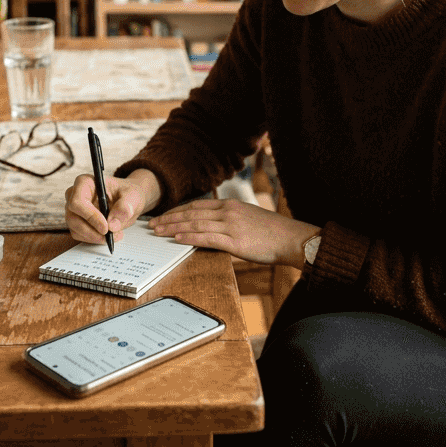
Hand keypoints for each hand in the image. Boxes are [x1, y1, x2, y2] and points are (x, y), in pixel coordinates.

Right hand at [64, 168, 159, 244]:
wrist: (128, 200)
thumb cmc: (127, 193)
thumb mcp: (132, 196)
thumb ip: (124, 207)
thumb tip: (112, 224)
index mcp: (85, 183)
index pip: (77, 201)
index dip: (90, 216)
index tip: (105, 227)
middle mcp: (75, 195)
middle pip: (73, 217)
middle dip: (92, 231)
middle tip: (110, 235)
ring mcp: (74, 210)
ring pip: (75, 229)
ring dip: (94, 236)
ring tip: (115, 234)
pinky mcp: (77, 222)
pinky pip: (79, 235)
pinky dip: (94, 239)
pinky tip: (108, 235)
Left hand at [147, 198, 319, 267]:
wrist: (292, 239)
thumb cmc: (273, 233)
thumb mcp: (249, 219)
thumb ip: (231, 220)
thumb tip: (214, 226)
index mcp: (231, 205)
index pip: (197, 205)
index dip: (178, 210)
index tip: (164, 215)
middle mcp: (228, 211)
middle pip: (192, 213)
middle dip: (170, 218)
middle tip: (153, 224)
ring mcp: (231, 225)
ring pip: (195, 223)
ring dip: (173, 227)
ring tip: (158, 232)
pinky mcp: (235, 241)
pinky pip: (206, 238)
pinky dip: (189, 237)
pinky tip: (176, 238)